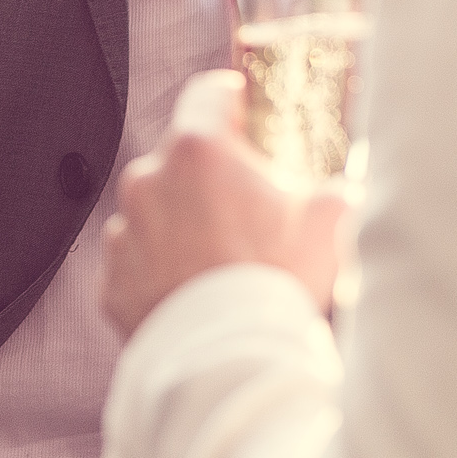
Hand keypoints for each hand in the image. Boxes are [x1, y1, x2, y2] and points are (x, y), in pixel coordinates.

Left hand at [101, 71, 351, 335]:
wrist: (231, 363)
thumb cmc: (278, 283)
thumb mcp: (329, 224)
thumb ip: (333, 192)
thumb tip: (343, 193)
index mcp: (198, 150)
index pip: (208, 94)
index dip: (232, 101)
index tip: (245, 115)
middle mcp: (149, 179)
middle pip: (182, 158)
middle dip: (211, 177)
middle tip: (248, 209)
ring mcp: (125, 232)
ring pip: (156, 210)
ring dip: (182, 223)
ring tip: (222, 260)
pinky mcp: (112, 280)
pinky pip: (139, 261)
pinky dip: (162, 269)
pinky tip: (196, 291)